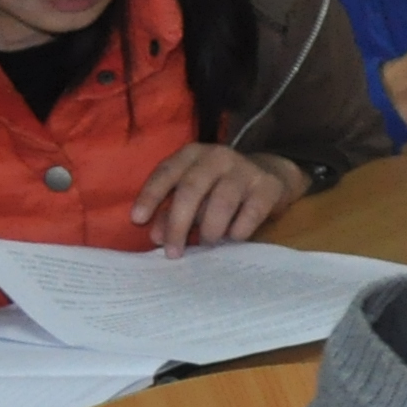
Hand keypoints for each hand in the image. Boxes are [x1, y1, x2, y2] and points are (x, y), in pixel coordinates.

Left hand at [134, 144, 300, 251]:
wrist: (269, 175)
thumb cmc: (220, 188)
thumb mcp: (194, 194)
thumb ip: (171, 212)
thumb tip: (157, 237)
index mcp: (192, 154)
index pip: (166, 173)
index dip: (150, 196)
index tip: (138, 221)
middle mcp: (217, 157)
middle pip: (191, 189)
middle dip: (178, 223)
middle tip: (173, 252)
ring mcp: (245, 170)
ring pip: (221, 201)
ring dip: (210, 229)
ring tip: (207, 243)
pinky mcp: (268, 187)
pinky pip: (251, 213)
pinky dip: (238, 230)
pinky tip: (233, 237)